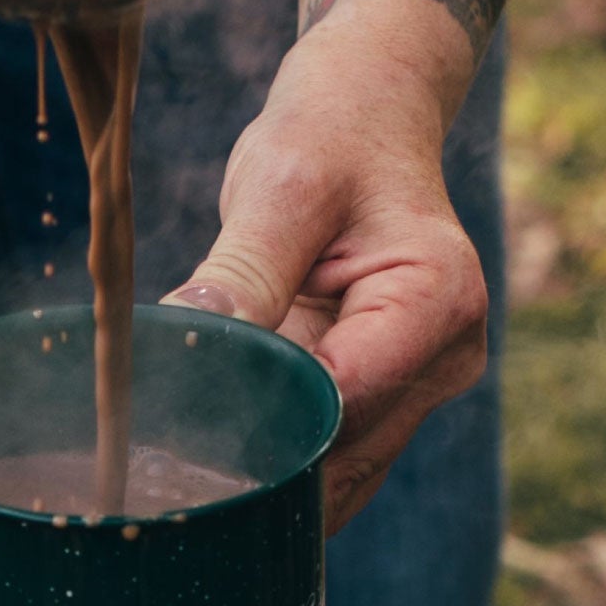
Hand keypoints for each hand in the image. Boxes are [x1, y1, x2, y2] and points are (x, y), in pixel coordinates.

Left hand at [167, 31, 487, 529]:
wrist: (364, 122)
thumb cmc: (329, 140)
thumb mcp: (283, 188)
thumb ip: (243, 270)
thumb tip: (186, 347)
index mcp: (438, 300)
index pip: (344, 395)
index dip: (263, 420)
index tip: (178, 430)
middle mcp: (444, 358)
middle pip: (344, 449)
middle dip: (260, 464)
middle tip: (161, 483)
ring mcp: (418, 387)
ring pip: (337, 470)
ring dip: (265, 477)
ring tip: (178, 483)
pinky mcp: (384, 400)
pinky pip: (329, 455)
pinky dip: (277, 463)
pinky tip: (211, 469)